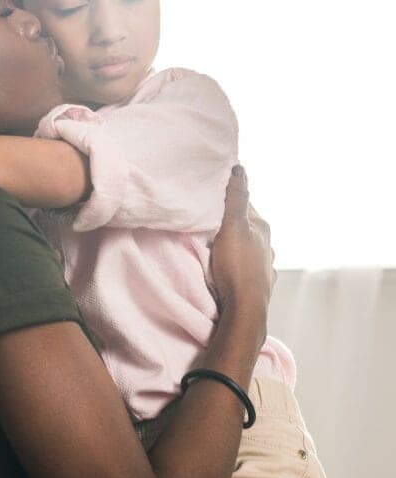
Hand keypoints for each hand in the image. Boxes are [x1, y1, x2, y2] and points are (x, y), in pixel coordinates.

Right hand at [210, 166, 272, 321]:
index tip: (213, 196)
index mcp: (261, 228)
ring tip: (217, 245)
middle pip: (246, 226)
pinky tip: (231, 267)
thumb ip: (236, 198)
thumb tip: (240, 168)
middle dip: (231, 222)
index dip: (229, 198)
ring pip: (248, 247)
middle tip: (210, 220)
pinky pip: (248, 267)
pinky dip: (239, 263)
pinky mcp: (259, 284)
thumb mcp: (232, 226)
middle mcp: (267, 245)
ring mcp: (265, 266)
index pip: (245, 204)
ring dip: (235, 244)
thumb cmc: (237, 266)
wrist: (245, 309)